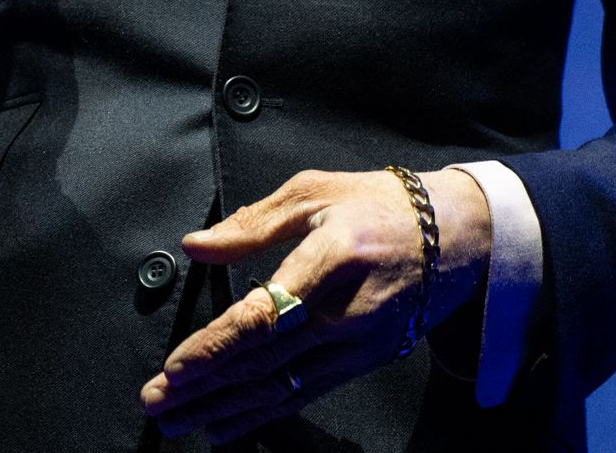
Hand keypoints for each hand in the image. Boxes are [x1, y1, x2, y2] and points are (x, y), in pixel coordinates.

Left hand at [142, 167, 490, 444]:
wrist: (459, 237)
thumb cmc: (381, 206)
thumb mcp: (315, 191)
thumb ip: (252, 223)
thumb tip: (196, 247)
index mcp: (332, 258)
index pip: (264, 315)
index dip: (216, 347)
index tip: (175, 367)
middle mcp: (347, 311)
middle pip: (263, 361)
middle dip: (203, 387)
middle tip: (156, 402)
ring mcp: (358, 344)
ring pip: (280, 387)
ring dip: (222, 408)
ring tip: (178, 420)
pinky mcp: (364, 362)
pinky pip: (304, 394)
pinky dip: (261, 413)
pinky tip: (226, 424)